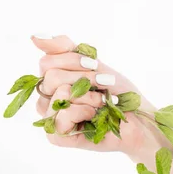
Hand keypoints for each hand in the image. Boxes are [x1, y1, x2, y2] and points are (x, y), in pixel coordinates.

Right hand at [31, 35, 172, 173]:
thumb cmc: (116, 92)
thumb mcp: (91, 63)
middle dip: (83, 79)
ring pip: (57, 96)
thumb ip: (63, 49)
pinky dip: (82, 112)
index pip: (46, 62)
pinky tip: (94, 116)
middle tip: (103, 85)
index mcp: (52, 81)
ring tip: (102, 103)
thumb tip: (34, 36)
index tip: (94, 66)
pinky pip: (60, 118)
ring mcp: (51, 118)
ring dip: (87, 96)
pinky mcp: (57, 137)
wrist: (138, 118)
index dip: (72, 61)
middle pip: (50, 77)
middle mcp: (47, 99)